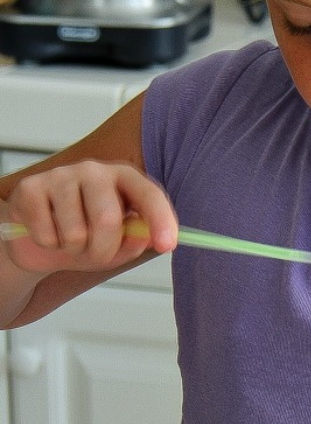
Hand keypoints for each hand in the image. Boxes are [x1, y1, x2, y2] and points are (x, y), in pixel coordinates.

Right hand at [0, 160, 178, 274]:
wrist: (41, 238)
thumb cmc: (87, 237)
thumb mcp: (119, 245)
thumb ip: (136, 241)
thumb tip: (146, 236)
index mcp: (124, 178)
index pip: (148, 193)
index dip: (160, 219)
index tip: (167, 245)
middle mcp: (94, 170)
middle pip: (107, 219)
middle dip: (104, 251)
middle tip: (97, 254)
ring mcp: (60, 175)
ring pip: (75, 233)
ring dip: (75, 251)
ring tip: (70, 240)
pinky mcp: (30, 188)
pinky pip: (47, 235)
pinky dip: (50, 246)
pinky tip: (48, 233)